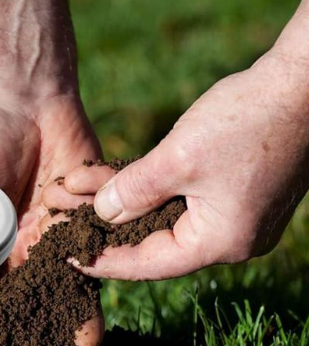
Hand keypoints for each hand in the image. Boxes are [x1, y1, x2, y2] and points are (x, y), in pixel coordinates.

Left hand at [43, 55, 308, 279]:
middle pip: (154, 241)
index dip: (103, 260)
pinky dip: (149, 188)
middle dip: (105, 226)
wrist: (305, 81)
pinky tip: (112, 179)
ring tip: (77, 192)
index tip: (66, 256)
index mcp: (222, 242)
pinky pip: (183, 198)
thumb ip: (133, 192)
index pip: (149, 264)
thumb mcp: (177, 159)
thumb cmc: (247, 120)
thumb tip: (100, 215)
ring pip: (165, 216)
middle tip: (61, 222)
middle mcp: (234, 238)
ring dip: (122, 201)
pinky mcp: (239, 191)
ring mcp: (239, 215)